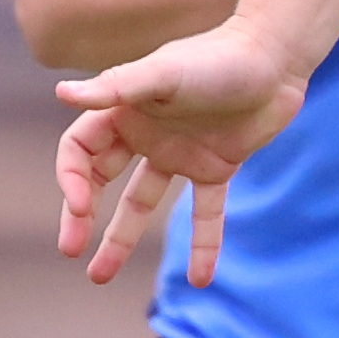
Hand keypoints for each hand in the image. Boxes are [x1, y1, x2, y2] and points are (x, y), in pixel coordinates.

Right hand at [48, 14, 311, 287]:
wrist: (276, 57)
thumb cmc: (216, 57)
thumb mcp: (163, 73)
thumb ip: (116, 88)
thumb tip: (62, 93)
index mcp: (125, 110)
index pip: (80, 151)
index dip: (72, 179)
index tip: (81, 206)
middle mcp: (146, 134)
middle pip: (100, 180)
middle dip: (81, 214)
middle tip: (70, 249)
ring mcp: (180, 153)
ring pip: (141, 203)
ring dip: (121, 238)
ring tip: (100, 276)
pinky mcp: (216, 167)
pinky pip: (205, 213)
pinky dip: (204, 245)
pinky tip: (200, 280)